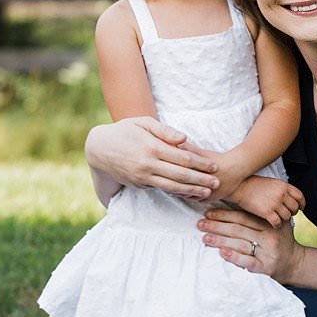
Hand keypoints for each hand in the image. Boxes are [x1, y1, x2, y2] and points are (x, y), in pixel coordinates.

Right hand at [84, 118, 218, 198]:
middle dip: (201, 180)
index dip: (200, 163)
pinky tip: (190, 193)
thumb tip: (185, 139)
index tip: (214, 166)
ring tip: (207, 193)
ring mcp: (143, 177)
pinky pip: (162, 189)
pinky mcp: (140, 184)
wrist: (99, 149)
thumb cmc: (125, 131)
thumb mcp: (142, 123)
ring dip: (192, 191)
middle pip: (181, 175)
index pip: (183, 157)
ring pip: (173, 187)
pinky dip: (178, 192)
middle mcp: (148, 164)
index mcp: (152, 147)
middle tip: (217, 183)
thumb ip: (165, 131)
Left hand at [198, 208, 301, 283]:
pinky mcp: (266, 268)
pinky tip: (222, 253)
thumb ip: (260, 217)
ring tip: (205, 238)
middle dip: (217, 226)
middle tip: (200, 225)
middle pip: (238, 230)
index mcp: (269, 224)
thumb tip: (232, 204)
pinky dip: (234, 257)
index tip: (208, 213)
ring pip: (240, 244)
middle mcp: (269, 237)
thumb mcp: (276, 225)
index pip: (243, 217)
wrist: (297, 264)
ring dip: (220, 241)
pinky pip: (248, 261)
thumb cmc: (281, 242)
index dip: (224, 214)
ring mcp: (268, 253)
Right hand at [221, 173, 303, 227]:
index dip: (302, 204)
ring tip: (278, 218)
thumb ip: (281, 190)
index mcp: (283, 185)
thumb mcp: (270, 182)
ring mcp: (275, 203)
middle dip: (292, 213)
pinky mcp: (267, 212)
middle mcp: (281, 194)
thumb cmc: (252, 185)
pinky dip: (277, 225)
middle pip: (295, 208)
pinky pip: (278, 223)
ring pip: (287, 216)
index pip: (299, 196)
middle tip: (286, 215)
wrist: (238, 187)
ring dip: (284, 219)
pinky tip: (273, 224)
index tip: (300, 208)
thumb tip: (289, 199)